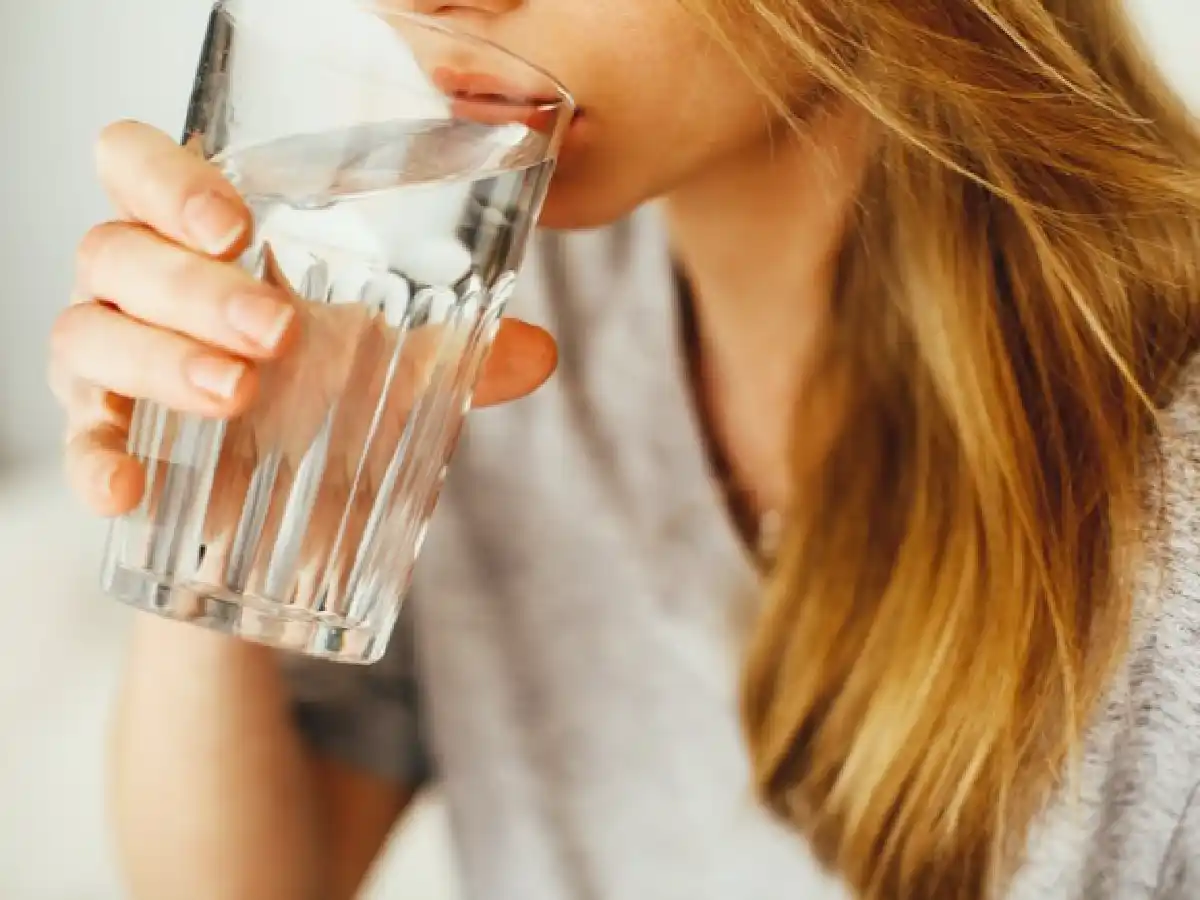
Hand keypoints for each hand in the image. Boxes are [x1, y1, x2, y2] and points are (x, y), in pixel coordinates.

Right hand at [49, 121, 556, 583]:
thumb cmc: (324, 399)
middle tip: (277, 330)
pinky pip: (78, 441)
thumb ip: (458, 355)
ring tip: (239, 393)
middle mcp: (141, 287)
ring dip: (161, 359)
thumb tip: (539, 353)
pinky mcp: (105, 439)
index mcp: (201, 240)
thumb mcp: (392, 371)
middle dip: (194, 286)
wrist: (282, 508)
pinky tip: (129, 490)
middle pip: (118, 249)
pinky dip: (95, 461)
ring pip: (88, 331)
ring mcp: (111, 361)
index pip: (138, 165)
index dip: (168, 178)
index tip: (237, 224)